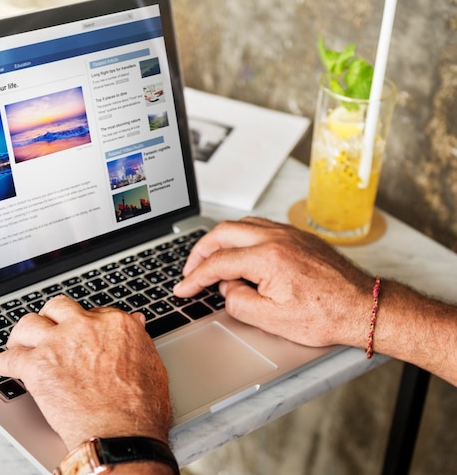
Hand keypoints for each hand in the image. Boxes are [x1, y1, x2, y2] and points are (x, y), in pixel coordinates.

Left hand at [0, 296, 171, 450]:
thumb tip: (135, 324)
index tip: (76, 332)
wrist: (122, 434)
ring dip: (21, 335)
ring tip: (18, 344)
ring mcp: (58, 343)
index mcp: (114, 324)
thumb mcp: (151, 364)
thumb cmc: (140, 407)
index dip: (80, 323)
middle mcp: (84, 326)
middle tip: (47, 331)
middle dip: (50, 318)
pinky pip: (8, 358)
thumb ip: (137, 339)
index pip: (90, 311)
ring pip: (28, 324)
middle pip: (57, 307)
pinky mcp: (37, 365)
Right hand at [173, 217, 374, 348]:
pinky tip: (240, 254)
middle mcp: (276, 238)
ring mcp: (288, 233)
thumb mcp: (271, 320)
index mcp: (267, 258)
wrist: (363, 307)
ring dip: (220, 241)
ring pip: (241, 225)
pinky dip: (241, 238)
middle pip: (223, 233)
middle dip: (200, 251)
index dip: (194, 277)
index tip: (183, 288)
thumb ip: (238, 301)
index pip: (217, 263)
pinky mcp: (297, 236)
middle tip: (190, 270)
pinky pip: (259, 227)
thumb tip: (227, 288)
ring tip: (211, 261)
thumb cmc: (325, 315)